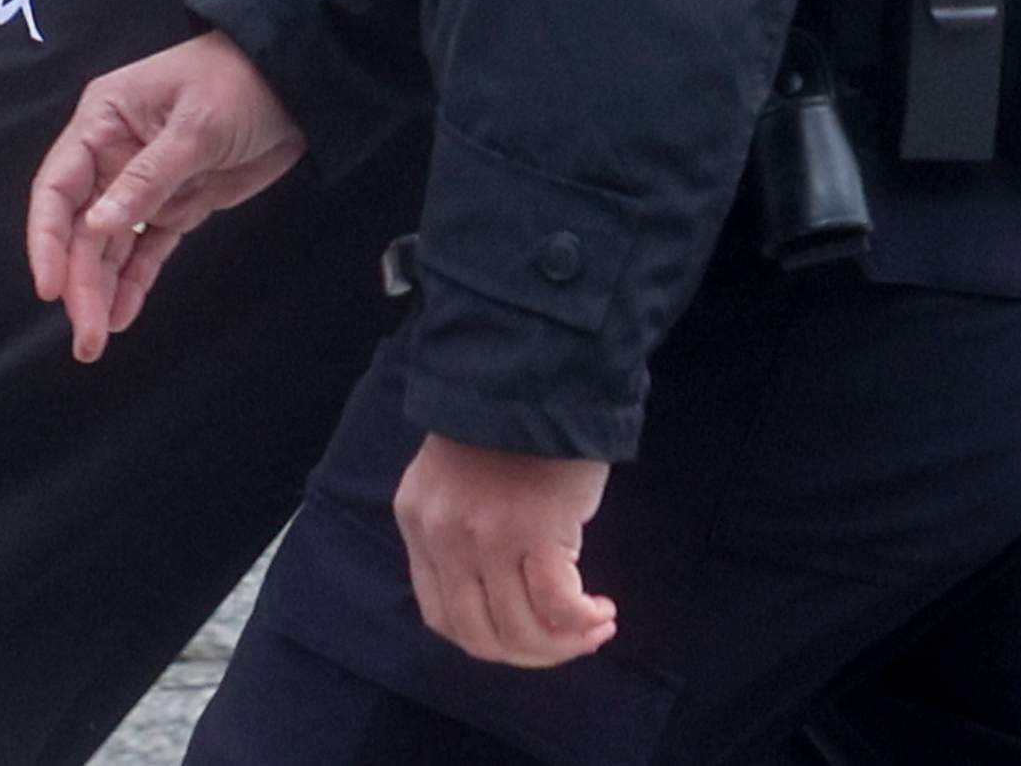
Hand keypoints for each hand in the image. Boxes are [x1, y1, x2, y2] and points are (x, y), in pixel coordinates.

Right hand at [23, 32, 307, 359]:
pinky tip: (122, 316)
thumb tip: (96, 225)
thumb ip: (148, 177)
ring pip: (109, 246)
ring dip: (101, 291)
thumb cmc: (241, 84)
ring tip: (96, 342)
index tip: (49, 287)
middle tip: (87, 339)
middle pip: (82, 228)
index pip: (58, 186)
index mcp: (103, 120)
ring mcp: (143, 184)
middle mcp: (112, 153)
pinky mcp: (176, 205)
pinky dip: (133, 282)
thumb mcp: (196, 127)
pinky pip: (145, 250)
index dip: (47, 239)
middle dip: (80, 282)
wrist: (299, 83)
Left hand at [395, 435, 617, 666]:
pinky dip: (582, 622)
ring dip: (563, 644)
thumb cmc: (513, 415)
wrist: (542, 365)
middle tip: (571, 642)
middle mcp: (443, 536)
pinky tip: (602, 611)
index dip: (490, 640)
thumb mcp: (461, 475)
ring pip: (519, 631)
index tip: (530, 635)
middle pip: (478, 636)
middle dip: (530, 654)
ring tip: (596, 626)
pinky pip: (558, 606)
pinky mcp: (534, 532)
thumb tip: (506, 592)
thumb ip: (465, 528)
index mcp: (419, 521)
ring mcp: (486, 538)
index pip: (442, 614)